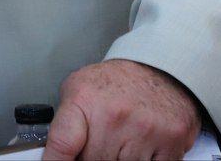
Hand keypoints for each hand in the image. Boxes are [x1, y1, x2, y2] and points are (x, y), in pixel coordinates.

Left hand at [42, 59, 199, 159]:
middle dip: (92, 156)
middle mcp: (114, 116)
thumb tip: (49, 153)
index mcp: (85, 100)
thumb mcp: (78, 88)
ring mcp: (144, 131)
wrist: (161, 69)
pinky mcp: (170, 144)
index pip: (62, 144)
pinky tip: (141, 147)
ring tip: (121, 141)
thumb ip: (64, 121)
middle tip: (100, 141)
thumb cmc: (117, 82)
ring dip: (117, 159)